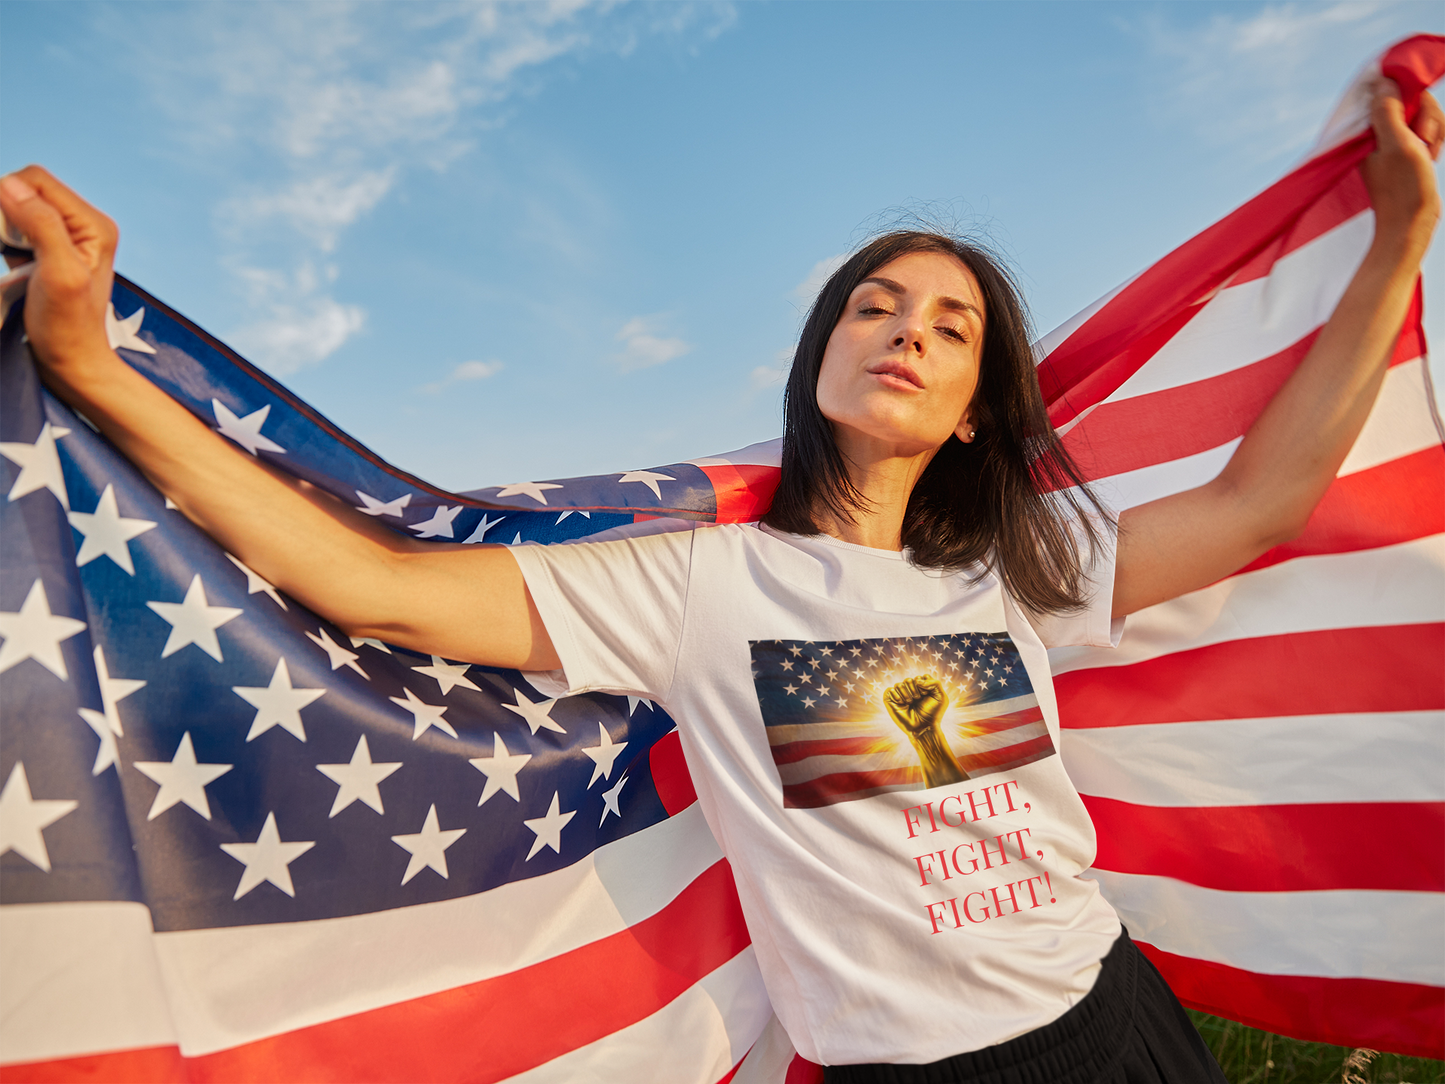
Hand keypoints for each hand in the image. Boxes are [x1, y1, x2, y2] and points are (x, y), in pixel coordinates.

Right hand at [0, 166, 117, 371]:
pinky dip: (2, 238)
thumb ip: (42, 225)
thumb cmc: (69, 326)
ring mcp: (63, 237)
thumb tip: (10, 185)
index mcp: (94, 224)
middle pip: (25, 190)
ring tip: (14, 261)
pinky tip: (12, 264)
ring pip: (15, 207)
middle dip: (4, 211)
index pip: (37, 181)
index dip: (9, 196)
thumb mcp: (59, 274)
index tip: (5, 235)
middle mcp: (83, 225)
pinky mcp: (44, 250)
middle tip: (12, 251)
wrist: (71, 362)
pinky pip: (13, 227)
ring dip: (2, 226)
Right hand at [884, 675, 948, 738]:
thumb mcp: (941, 696)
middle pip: (909, 679)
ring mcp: (900, 695)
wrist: (924, 727)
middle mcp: (910, 690)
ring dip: (906, 694)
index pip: (920, 677)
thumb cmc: (933, 713)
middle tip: (917, 700)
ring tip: (910, 703)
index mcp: (921, 687)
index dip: (924, 685)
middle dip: (914, 690)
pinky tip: (901, 703)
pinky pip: (890, 690)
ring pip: (899, 684)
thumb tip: (917, 680)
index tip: (926, 695)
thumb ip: (935, 682)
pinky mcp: (891, 700)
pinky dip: (896, 696)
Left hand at [1362, 83, 1441, 253]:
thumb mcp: (1397, 144)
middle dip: (1426, 117)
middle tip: (1421, 142)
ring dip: (1433, 130)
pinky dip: (1434, 140)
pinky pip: (1427, 129)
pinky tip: (1431, 157)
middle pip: (1411, 99)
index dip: (1411, 98)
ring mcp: (1392, 140)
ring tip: (1427, 154)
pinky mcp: (1406, 148)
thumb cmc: (1403, 187)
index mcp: (1366, 129)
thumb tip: (1382, 80)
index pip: (1389, 90)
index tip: (1417, 125)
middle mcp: (1376, 132)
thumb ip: (1387, 112)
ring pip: (1423, 114)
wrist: (1411, 223)